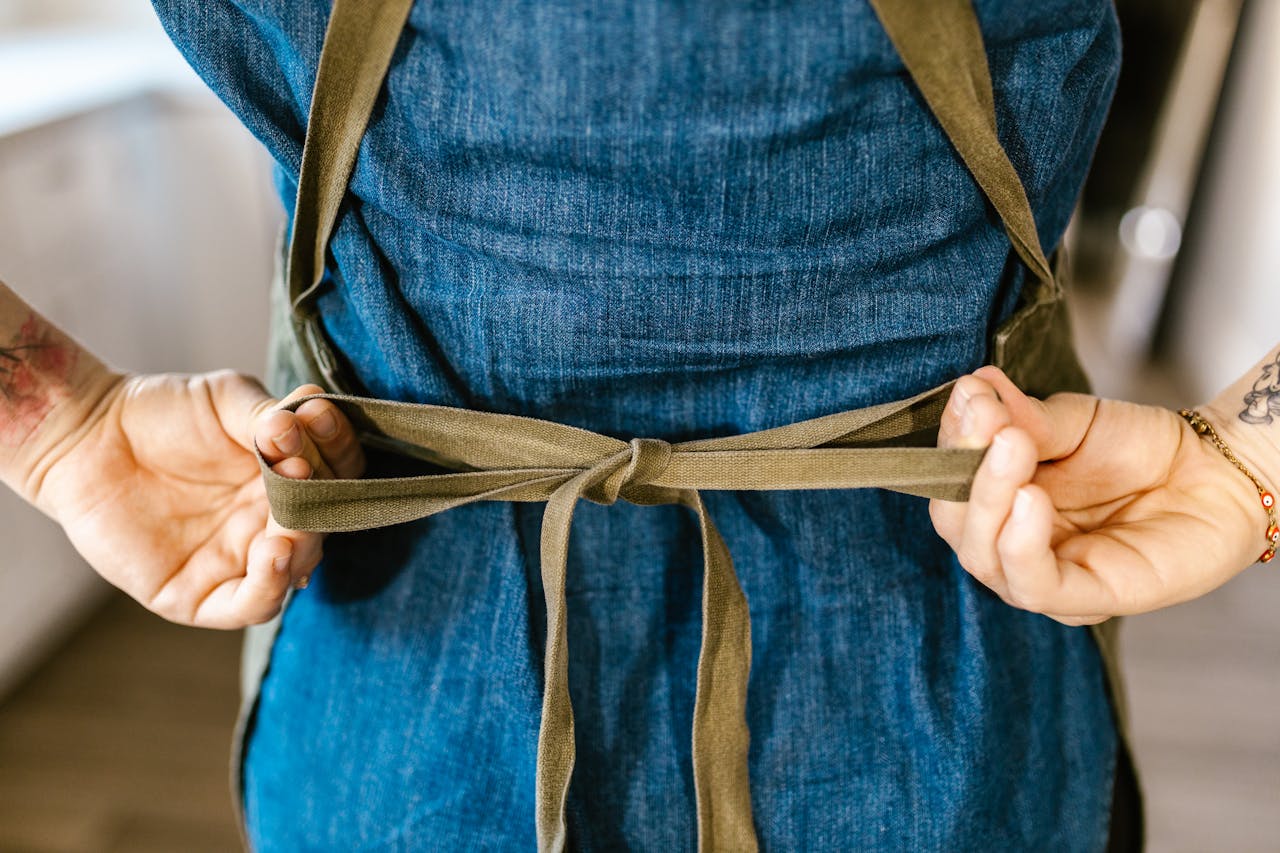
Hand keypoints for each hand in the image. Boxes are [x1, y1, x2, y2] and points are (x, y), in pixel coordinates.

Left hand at [30, 371, 363, 628]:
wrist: (87, 437)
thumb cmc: (161, 413)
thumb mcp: (225, 400)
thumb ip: (268, 414)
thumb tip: (302, 422)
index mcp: (288, 477)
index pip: (338, 473)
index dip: (338, 450)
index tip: (316, 417)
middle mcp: (271, 521)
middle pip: (324, 523)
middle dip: (322, 500)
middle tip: (302, 468)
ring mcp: (240, 559)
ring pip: (298, 567)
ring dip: (305, 544)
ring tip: (289, 520)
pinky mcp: (201, 595)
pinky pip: (253, 605)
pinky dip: (271, 585)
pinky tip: (273, 551)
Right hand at [929, 366, 1264, 624]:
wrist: (1216, 470)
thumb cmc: (1140, 449)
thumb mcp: (1072, 422)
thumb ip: (1022, 416)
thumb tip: (971, 389)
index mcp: (996, 504)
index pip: (949, 482)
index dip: (951, 442)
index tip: (969, 396)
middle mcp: (1009, 546)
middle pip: (956, 525)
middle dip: (965, 472)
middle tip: (990, 423)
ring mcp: (1045, 577)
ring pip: (985, 558)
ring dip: (989, 500)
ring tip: (1013, 447)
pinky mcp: (1086, 600)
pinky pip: (1034, 585)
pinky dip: (1021, 543)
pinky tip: (1030, 499)